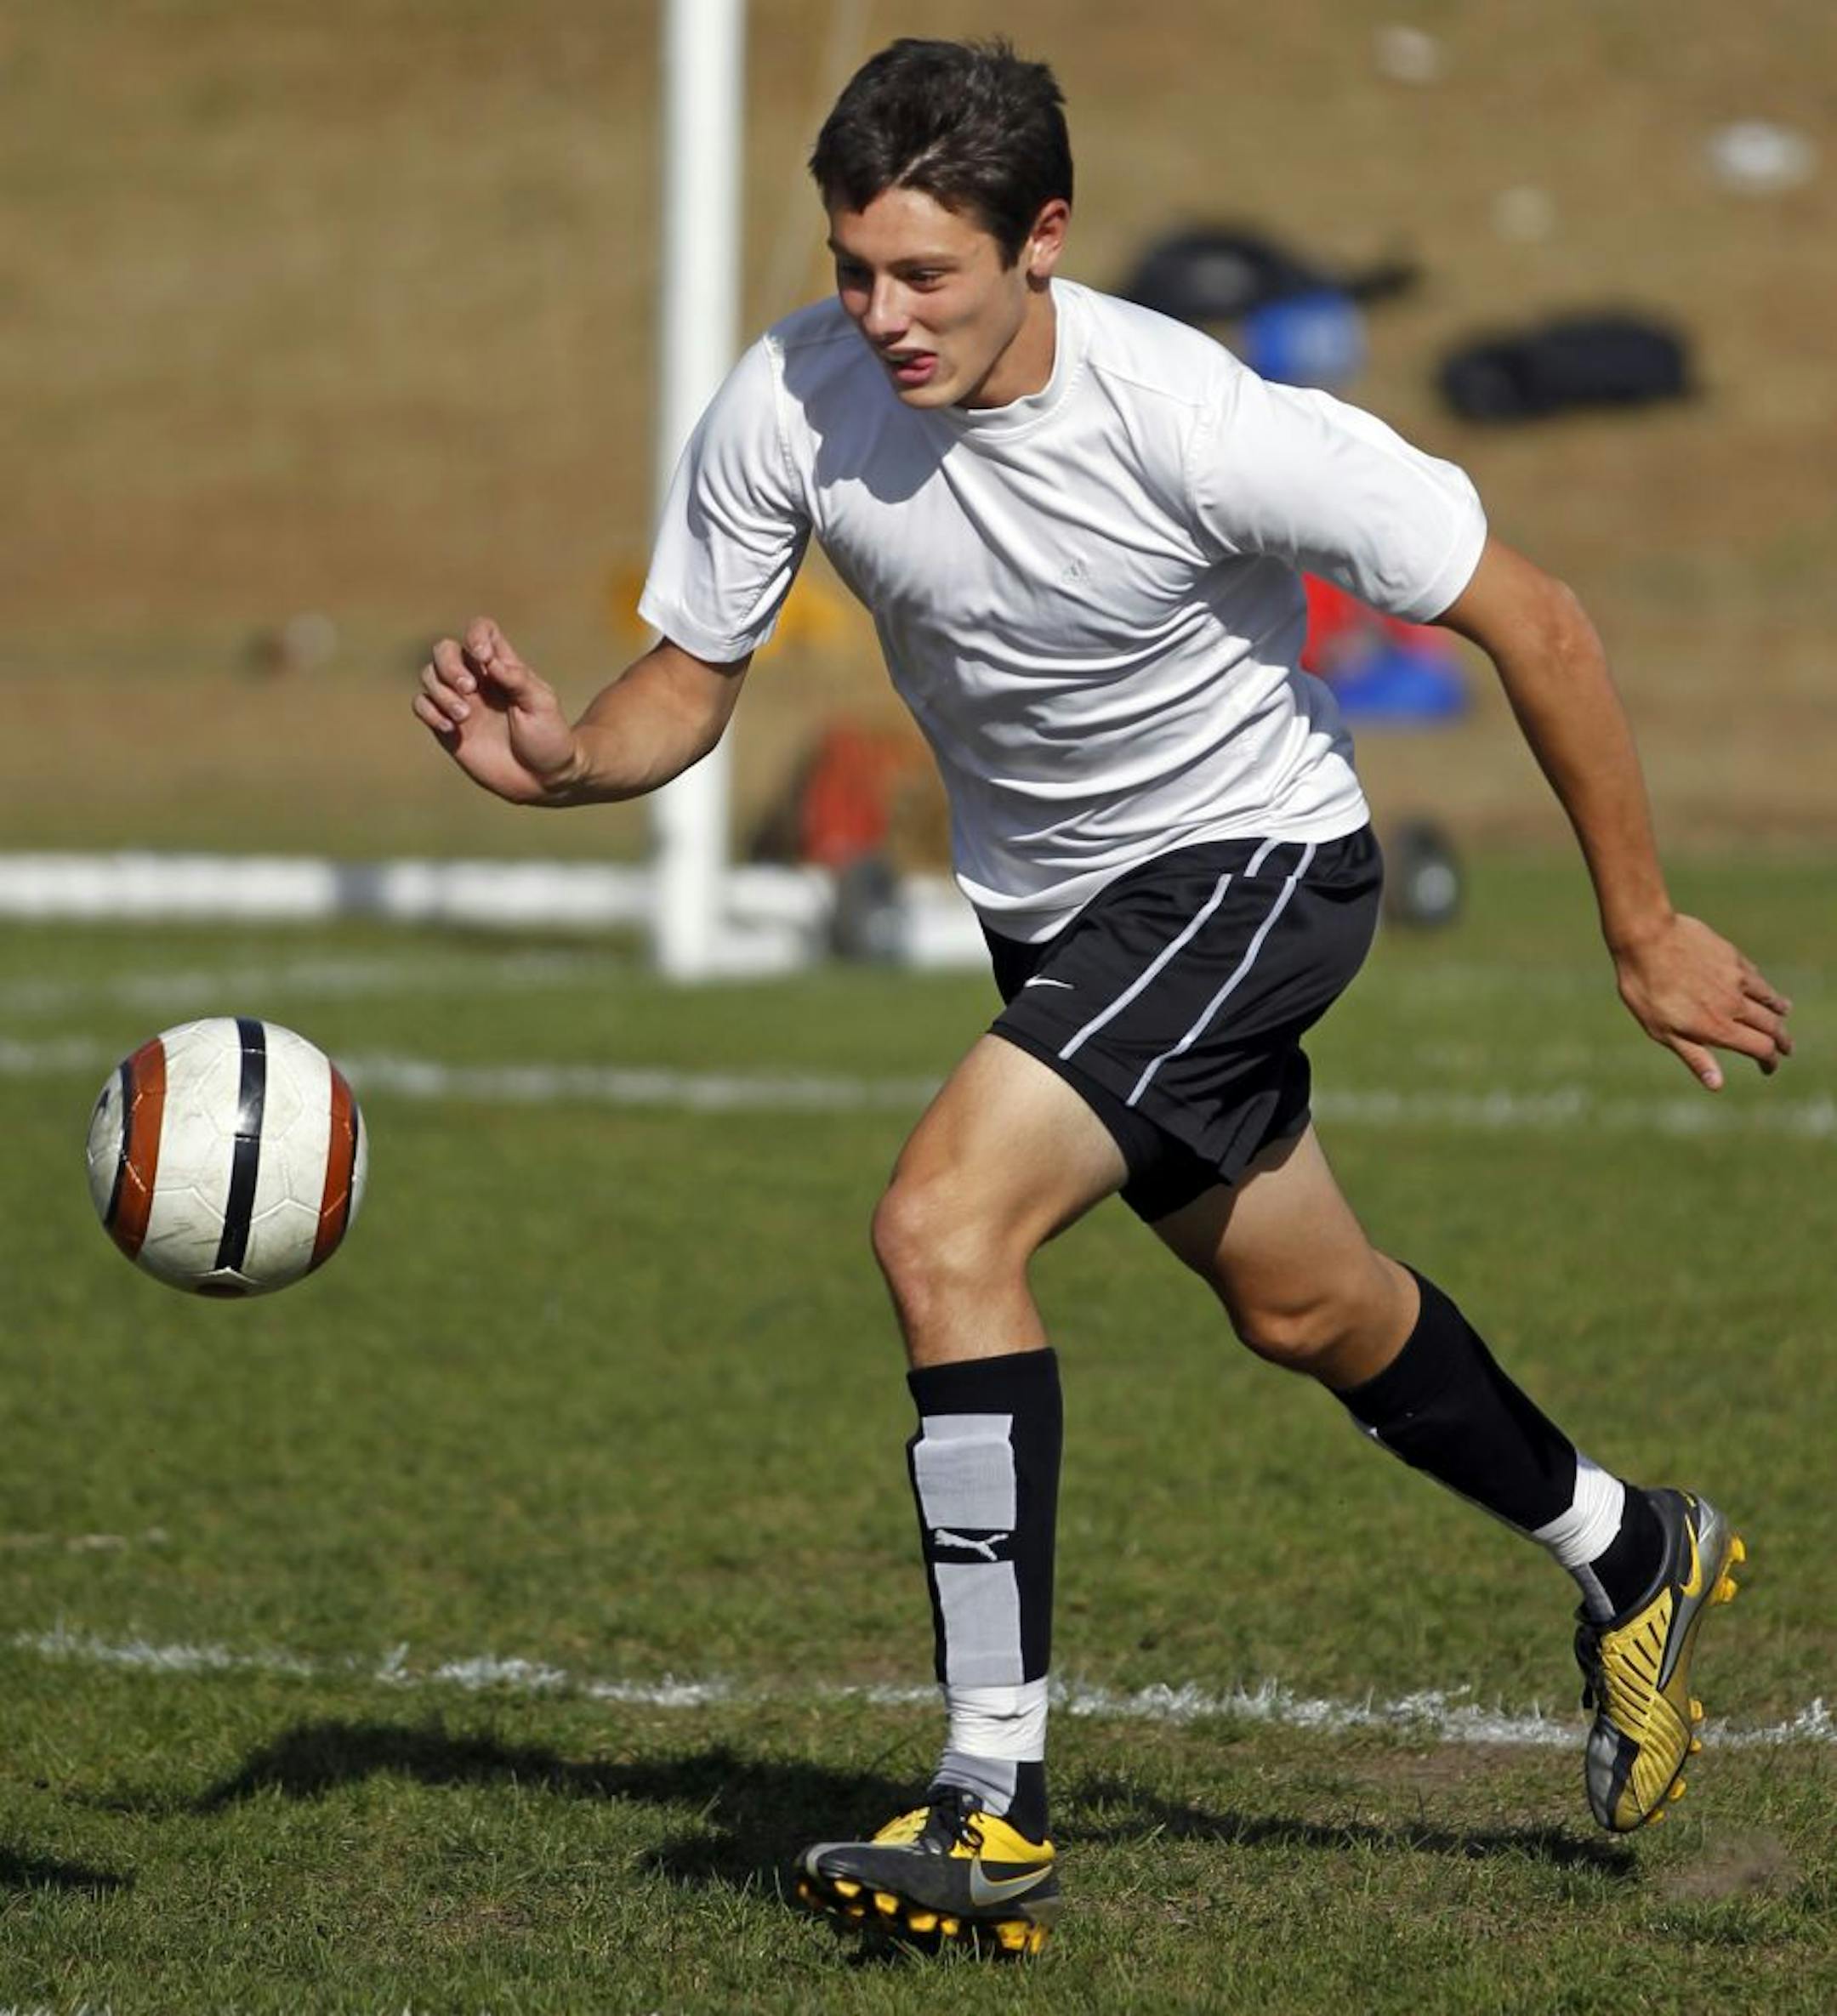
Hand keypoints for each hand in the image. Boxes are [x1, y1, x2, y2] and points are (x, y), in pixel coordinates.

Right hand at [412, 618, 579, 802]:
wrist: (543, 780)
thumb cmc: (549, 738)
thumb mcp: (541, 704)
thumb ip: (516, 678)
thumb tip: (488, 660)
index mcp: (503, 667)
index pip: (482, 630)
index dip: (476, 635)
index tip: (485, 658)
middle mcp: (478, 680)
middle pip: (445, 650)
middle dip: (450, 665)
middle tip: (469, 689)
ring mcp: (460, 702)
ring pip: (429, 676)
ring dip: (441, 692)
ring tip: (464, 716)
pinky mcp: (447, 728)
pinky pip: (422, 705)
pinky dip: (429, 711)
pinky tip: (450, 728)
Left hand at [1613, 912, 1792, 1089]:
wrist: (1647, 938)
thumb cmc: (1646, 988)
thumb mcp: (1661, 1030)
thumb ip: (1694, 1056)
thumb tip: (1717, 1085)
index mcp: (1718, 1027)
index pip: (1760, 1049)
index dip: (1769, 1061)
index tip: (1768, 1067)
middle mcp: (1734, 1004)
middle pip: (1772, 1026)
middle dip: (1782, 1041)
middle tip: (1786, 1048)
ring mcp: (1736, 979)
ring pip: (1770, 1000)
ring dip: (1780, 1012)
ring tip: (1784, 1016)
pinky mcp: (1733, 957)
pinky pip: (1756, 977)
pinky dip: (1765, 988)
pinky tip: (1762, 988)